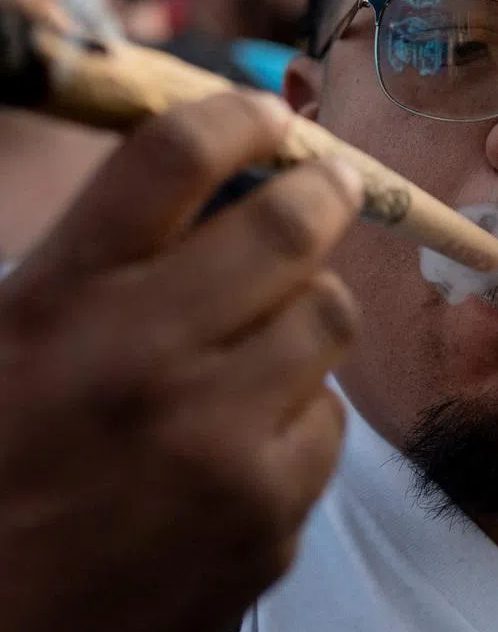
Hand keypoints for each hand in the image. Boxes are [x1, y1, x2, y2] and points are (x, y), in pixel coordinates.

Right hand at [0, 91, 363, 631]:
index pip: (172, 158)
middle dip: (323, 192)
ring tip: (267, 331)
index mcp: (61, 303)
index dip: (238, 116)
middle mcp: (141, 363)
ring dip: (309, 305)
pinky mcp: (267, 517)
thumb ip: (110, 251)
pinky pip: (330, 416)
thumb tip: (228, 169)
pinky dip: (302, 408)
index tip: (269, 114)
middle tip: (331, 187)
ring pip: (330, 315)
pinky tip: (251, 433)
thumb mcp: (20, 330)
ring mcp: (215, 446)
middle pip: (289, 226)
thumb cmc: (2, 457)